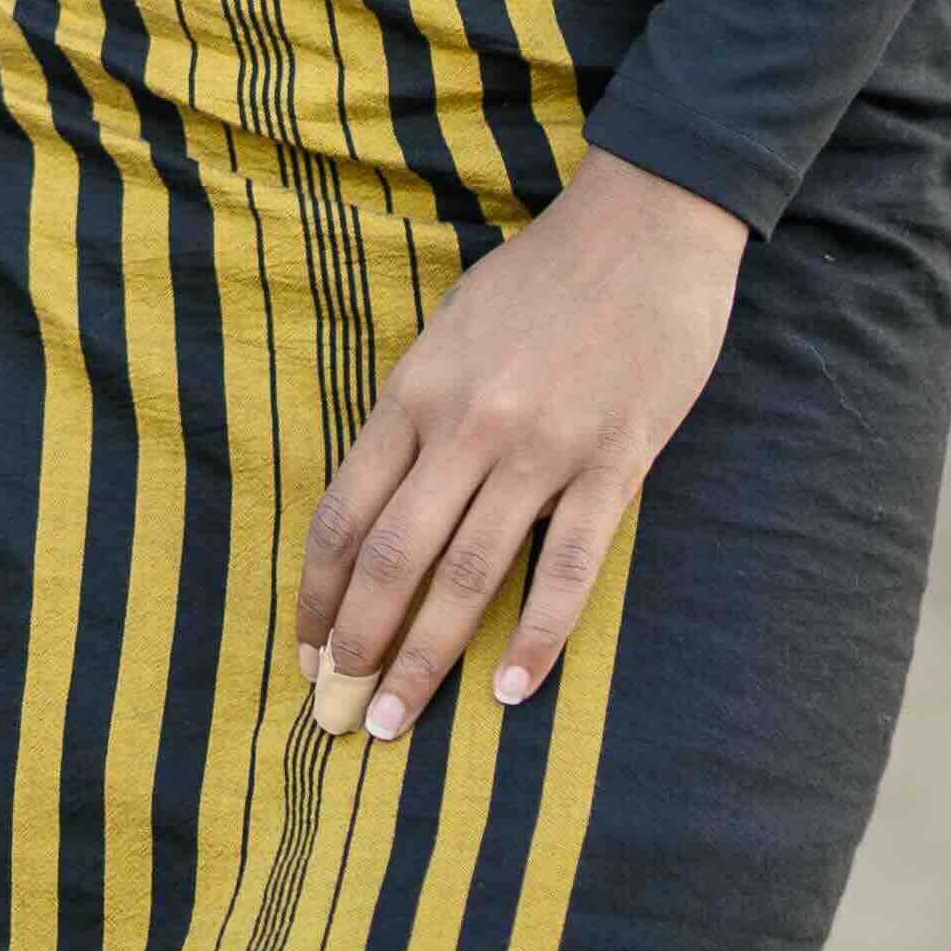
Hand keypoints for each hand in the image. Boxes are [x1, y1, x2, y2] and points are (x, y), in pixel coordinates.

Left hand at [291, 151, 746, 743]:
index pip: (345, 514)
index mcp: (415, 391)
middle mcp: (466, 426)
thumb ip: (415, 412)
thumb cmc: (541, 277)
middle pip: (394, 559)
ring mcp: (542, 450)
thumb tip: (382, 499)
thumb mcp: (449, 329)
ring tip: (394, 723)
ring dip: (426, 660)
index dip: (317, 593)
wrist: (647, 227)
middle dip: (356, 647)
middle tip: (335, 719)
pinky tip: (508, 690)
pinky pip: (569, 568)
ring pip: (468, 576)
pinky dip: (536, 636)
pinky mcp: (614, 464)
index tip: (303, 652)